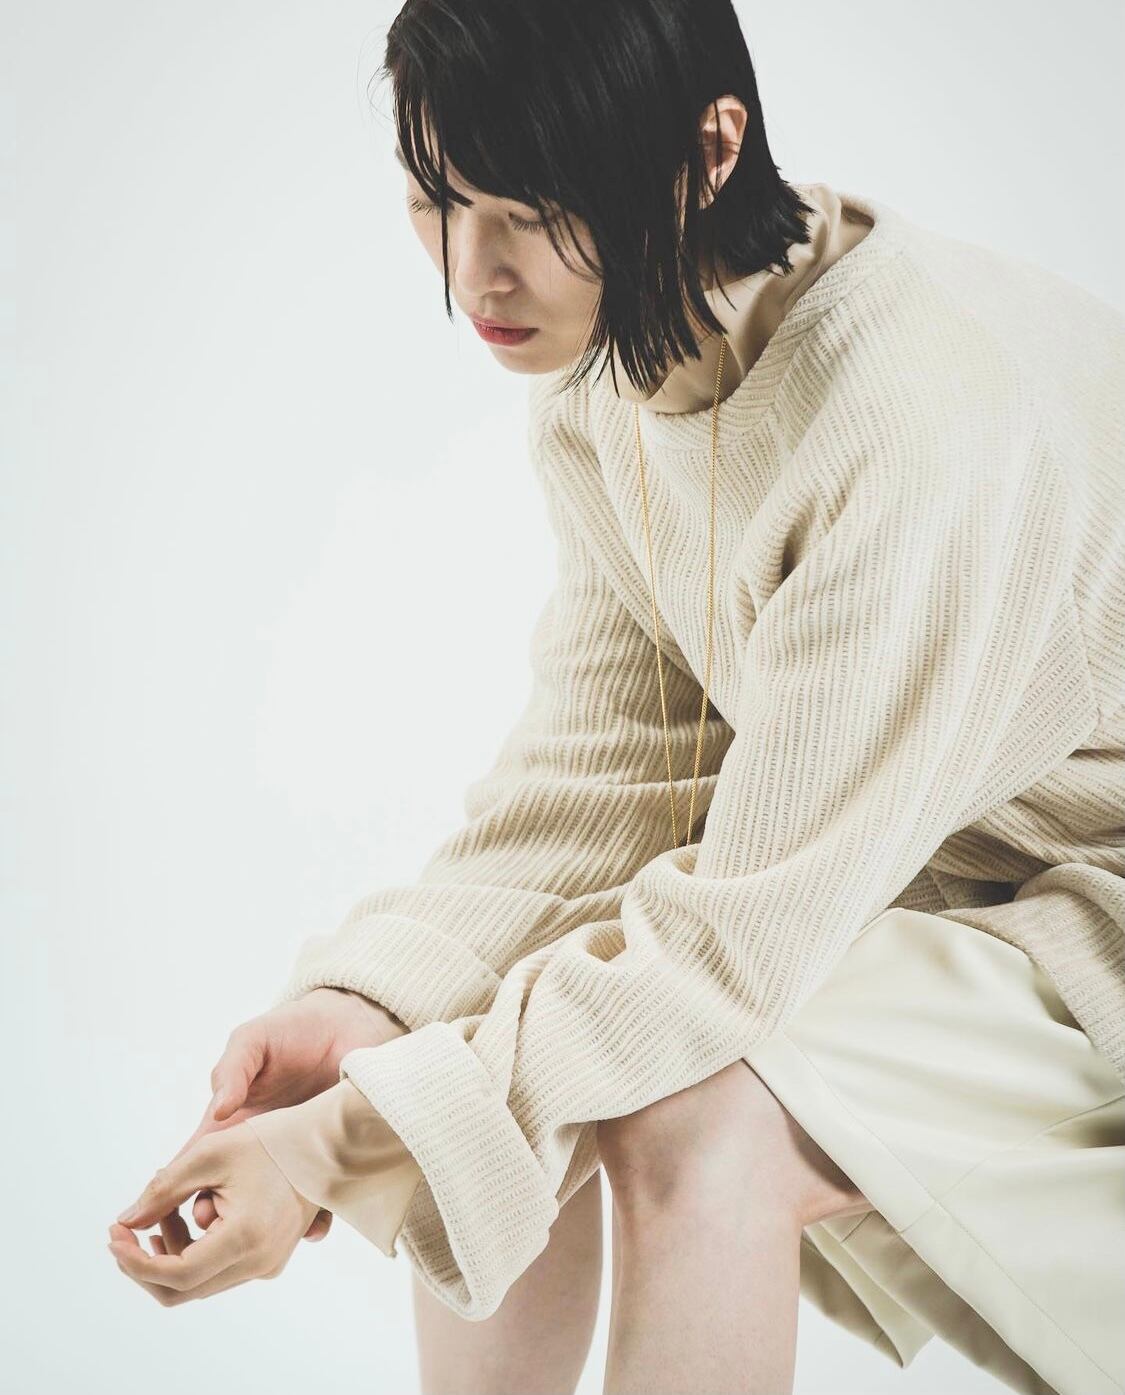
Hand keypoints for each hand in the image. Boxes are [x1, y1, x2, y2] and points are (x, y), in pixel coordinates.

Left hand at [107, 1122, 321, 1304]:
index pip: (177, 1274)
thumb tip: (126, 1221)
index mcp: (246, 1238)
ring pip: (199, 1280)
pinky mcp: (268, 1259)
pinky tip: (186, 1215)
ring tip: (162, 1209)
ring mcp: (266, 1264)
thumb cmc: (271, 1140)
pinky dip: (193, 1249)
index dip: (136, 1261)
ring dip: (169, 1251)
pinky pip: (218, 1270)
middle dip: (144, 1262)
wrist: (327, 1143)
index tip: (113, 1235)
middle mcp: (258, 1262)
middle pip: (183, 1287)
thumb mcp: (210, 1153)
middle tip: (125, 1228)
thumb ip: (163, 1189)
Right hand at [176, 989, 407, 1242]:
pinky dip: (314, 1221)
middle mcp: (256, 1151)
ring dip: (265, 1231)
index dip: (179, 1191)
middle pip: (227, 1199)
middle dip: (217, 1220)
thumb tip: (219, 1109)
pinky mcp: (327, 1164)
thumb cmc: (294, 1030)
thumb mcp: (254, 1041)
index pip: (194, 1165)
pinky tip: (315, 1228)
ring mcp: (292, 1162)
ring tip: (265, 1241)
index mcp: (230, 1124)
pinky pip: (318, 1202)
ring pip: (270, 1211)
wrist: (348, 1026)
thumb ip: (233, 1070)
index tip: (171, 1215)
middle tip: (217, 1230)